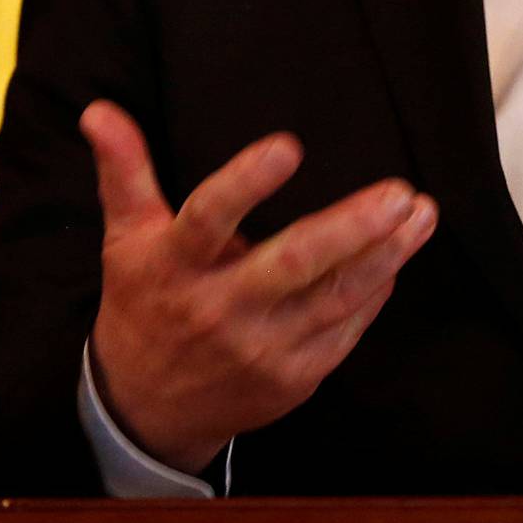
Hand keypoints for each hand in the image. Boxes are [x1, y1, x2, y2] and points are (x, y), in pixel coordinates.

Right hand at [80, 99, 437, 473]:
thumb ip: (125, 171)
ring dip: (386, 256)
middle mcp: (220, 308)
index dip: (246, 183)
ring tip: (422, 214)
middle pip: (293, 263)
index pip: (209, 218)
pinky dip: (374, 295)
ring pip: (335, 298)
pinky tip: (398, 258)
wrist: (144, 412)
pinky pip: (344, 331)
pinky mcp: (293, 378)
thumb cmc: (144, 304)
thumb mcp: (126, 238)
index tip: (289, 145)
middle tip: (400, 193)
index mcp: (177, 266)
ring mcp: (260, 348)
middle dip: (352, 229)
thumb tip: (99, 110)